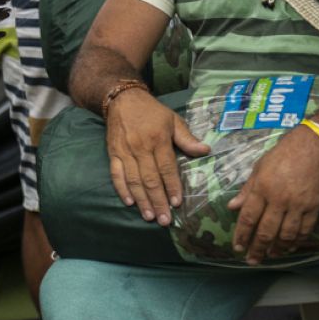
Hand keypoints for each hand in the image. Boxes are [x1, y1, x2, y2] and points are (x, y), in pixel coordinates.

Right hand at [106, 89, 209, 224]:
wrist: (122, 99)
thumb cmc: (152, 111)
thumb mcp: (173, 120)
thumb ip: (187, 138)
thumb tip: (205, 150)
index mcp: (158, 140)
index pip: (166, 168)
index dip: (172, 187)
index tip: (177, 204)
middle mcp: (140, 147)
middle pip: (150, 179)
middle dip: (158, 201)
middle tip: (164, 220)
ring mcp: (125, 152)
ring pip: (134, 180)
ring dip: (142, 200)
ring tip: (149, 216)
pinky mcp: (113, 153)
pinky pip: (116, 174)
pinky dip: (122, 189)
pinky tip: (130, 202)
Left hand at [228, 126, 318, 263]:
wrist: (314, 147)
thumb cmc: (282, 155)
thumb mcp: (258, 168)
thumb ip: (246, 190)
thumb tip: (231, 207)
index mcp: (261, 189)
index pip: (248, 218)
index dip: (241, 235)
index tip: (237, 247)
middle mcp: (279, 199)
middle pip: (266, 231)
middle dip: (257, 248)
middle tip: (251, 260)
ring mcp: (298, 205)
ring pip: (286, 235)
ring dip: (277, 249)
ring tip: (270, 257)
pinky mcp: (314, 207)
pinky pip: (304, 230)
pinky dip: (296, 242)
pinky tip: (289, 248)